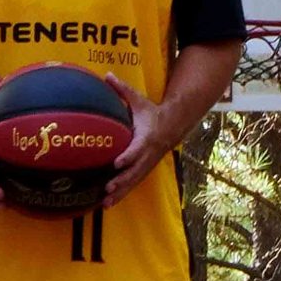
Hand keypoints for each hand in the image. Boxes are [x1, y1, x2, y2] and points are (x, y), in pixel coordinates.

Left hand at [99, 72, 167, 207]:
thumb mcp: (139, 101)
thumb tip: (107, 75)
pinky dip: (122, 194)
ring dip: (121, 193)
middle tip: (108, 189)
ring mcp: (147, 164)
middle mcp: (148, 154)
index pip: (137, 149)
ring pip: (134, 181)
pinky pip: (133, 184)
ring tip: (105, 204)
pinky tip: (107, 205)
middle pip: (135, 170)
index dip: (128, 156)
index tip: (117, 163)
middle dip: (122, 181)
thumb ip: (123, 90)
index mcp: (147, 137)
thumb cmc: (152, 112)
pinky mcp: (144, 170)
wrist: (174, 125)